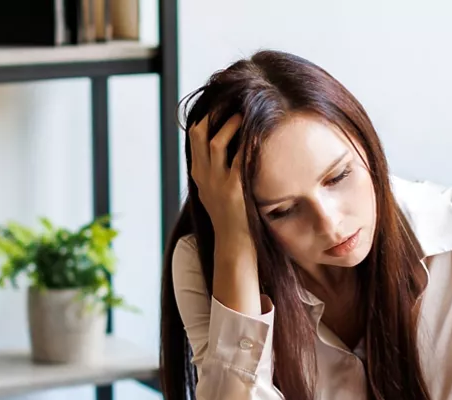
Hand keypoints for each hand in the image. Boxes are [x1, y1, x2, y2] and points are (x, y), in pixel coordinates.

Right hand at [188, 114, 249, 240]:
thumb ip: (216, 173)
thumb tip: (225, 152)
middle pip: (199, 133)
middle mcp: (204, 175)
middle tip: (229, 103)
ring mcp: (217, 181)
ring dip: (231, 124)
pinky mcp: (234, 188)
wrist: (232, 245)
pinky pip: (239, 157)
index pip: (194, 136)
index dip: (206, 118)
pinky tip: (257, 132)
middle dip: (213, 114)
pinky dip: (247, 142)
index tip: (219, 105)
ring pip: (217, 141)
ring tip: (244, 114)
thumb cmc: (230, 219)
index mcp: (199, 174)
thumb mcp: (215, 193)